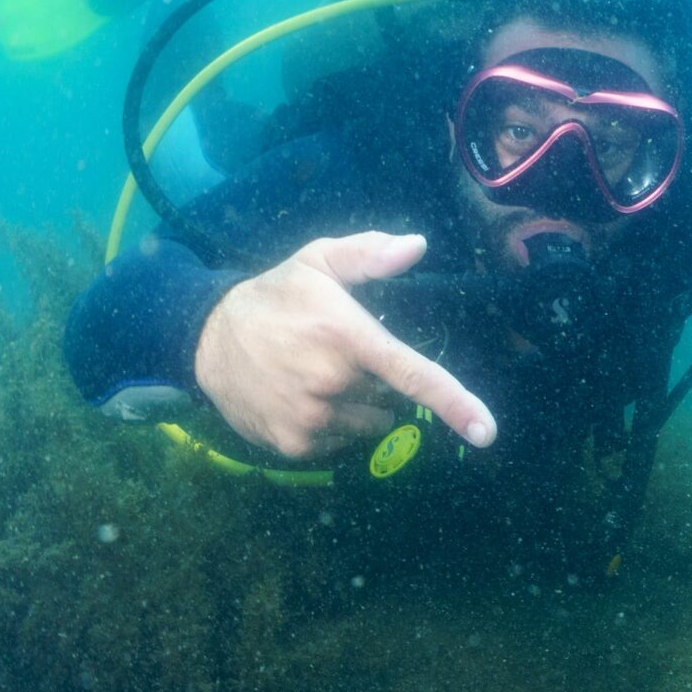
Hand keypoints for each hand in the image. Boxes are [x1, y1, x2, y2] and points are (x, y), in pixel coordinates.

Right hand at [194, 232, 497, 460]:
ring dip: (354, 406)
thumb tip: (417, 245)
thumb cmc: (274, 297)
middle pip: (390, 397)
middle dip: (375, 381)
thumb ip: (368, 254)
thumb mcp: (316, 262)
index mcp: (346, 337)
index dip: (454, 404)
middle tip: (334, 355)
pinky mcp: (293, 445)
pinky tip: (297, 396)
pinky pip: (338, 443)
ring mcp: (310, 418)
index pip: (411, 374)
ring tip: (313, 376)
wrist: (205, 340)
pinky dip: (328, 426)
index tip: (486, 431)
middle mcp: (330, 382)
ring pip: (368, 424)